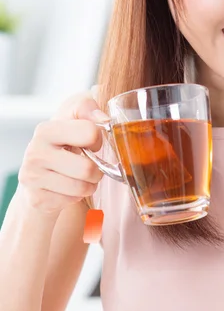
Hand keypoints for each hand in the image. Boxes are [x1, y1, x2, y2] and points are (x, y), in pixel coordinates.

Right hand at [18, 91, 108, 216]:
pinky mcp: (38, 199)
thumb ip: (88, 109)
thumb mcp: (74, 119)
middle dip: (97, 170)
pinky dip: (77, 197)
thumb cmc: (64, 143)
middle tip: (90, 166)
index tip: (91, 144)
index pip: (90, 132)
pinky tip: (68, 188)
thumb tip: (104, 119)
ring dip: (89, 185)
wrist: (40, 172)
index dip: (97, 140)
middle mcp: (35, 153)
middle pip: (87, 168)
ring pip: (82, 187)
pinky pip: (73, 201)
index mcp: (46, 130)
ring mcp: (33, 178)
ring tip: (81, 178)